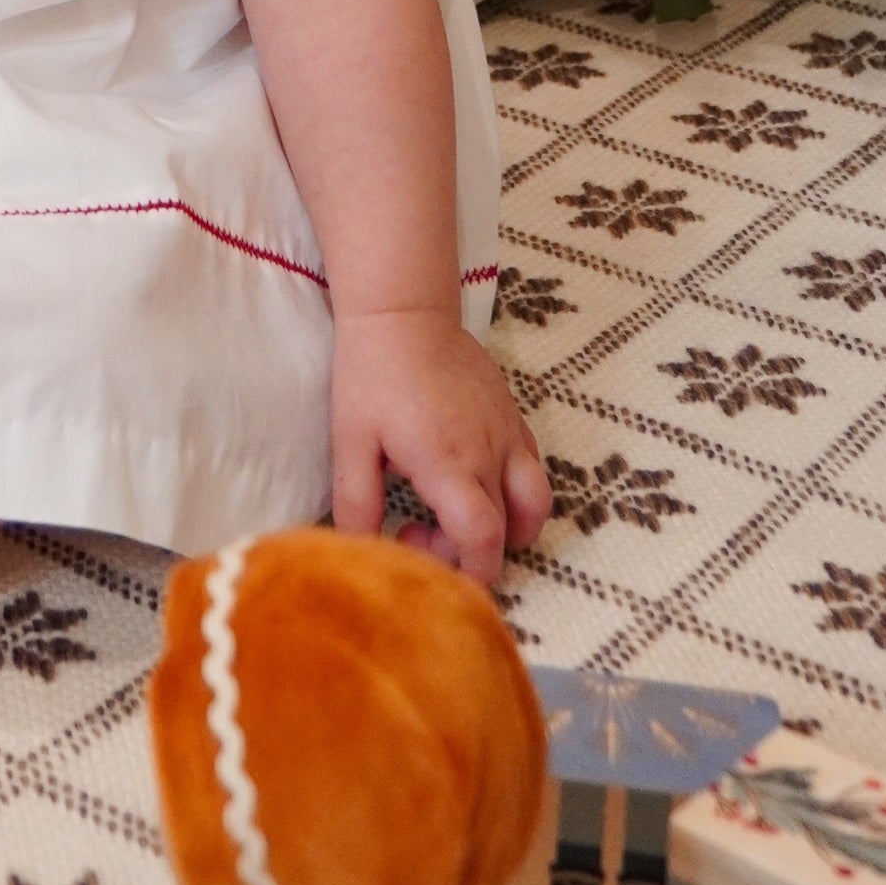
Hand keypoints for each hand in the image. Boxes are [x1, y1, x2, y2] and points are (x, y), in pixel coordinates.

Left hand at [327, 308, 549, 585]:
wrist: (403, 311)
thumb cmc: (371, 375)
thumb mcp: (350, 441)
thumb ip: (357, 502)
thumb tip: (359, 553)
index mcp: (449, 464)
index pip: (483, 540)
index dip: (469, 573)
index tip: (430, 568)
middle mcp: (491, 453)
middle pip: (506, 531)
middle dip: (468, 551)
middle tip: (415, 527)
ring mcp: (509, 433)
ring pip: (535, 503)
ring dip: (507, 527)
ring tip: (456, 515)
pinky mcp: (513, 415)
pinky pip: (533, 467)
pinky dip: (515, 491)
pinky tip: (470, 477)